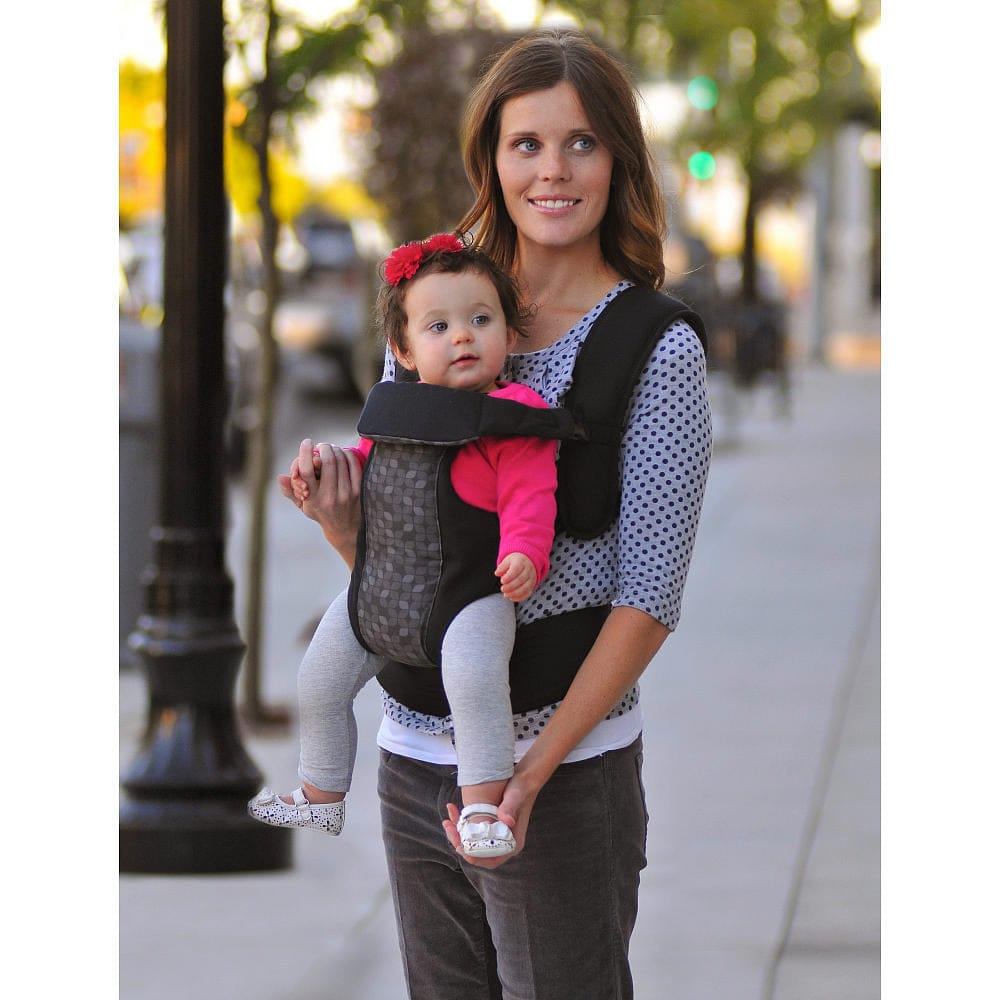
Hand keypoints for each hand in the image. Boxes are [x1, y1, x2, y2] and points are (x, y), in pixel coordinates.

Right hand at [278, 438, 362, 565]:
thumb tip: (280, 477)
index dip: (305, 452)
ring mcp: (345, 493)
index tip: (307, 442)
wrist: (344, 529)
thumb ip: (290, 491)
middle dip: (324, 447)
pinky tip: (344, 453)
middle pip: (326, 461)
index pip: (306, 471)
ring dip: (335, 450)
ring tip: (332, 449)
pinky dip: (348, 455)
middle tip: (322, 445)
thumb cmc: (321, 512)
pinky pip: (353, 465)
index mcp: (312, 498)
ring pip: (340, 461)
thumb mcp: (303, 505)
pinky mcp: (358, 491)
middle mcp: (328, 496)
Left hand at [441, 770, 537, 868]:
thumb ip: (510, 808)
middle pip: (477, 853)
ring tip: (447, 821)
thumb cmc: (522, 789)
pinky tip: (454, 811)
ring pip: (472, 842)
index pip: (490, 859)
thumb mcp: (516, 797)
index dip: (473, 857)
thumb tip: (507, 820)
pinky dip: (461, 824)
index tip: (460, 846)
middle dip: (460, 843)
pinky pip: (472, 831)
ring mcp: (494, 835)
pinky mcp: (488, 826)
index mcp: (512, 843)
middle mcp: (502, 843)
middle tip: (449, 828)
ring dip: (457, 834)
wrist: (523, 779)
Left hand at [495, 553, 536, 601]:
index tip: (502, 581)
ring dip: (515, 593)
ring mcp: (531, 579)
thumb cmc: (515, 562)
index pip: (516, 569)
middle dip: (511, 586)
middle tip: (502, 589)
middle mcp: (528, 570)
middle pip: (521, 579)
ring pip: (526, 588)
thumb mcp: (507, 561)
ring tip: (506, 594)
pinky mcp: (532, 586)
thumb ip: (502, 567)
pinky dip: (520, 597)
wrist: (527, 562)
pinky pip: (528, 593)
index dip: (509, 576)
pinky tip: (511, 598)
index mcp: (521, 562)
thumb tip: (497, 573)